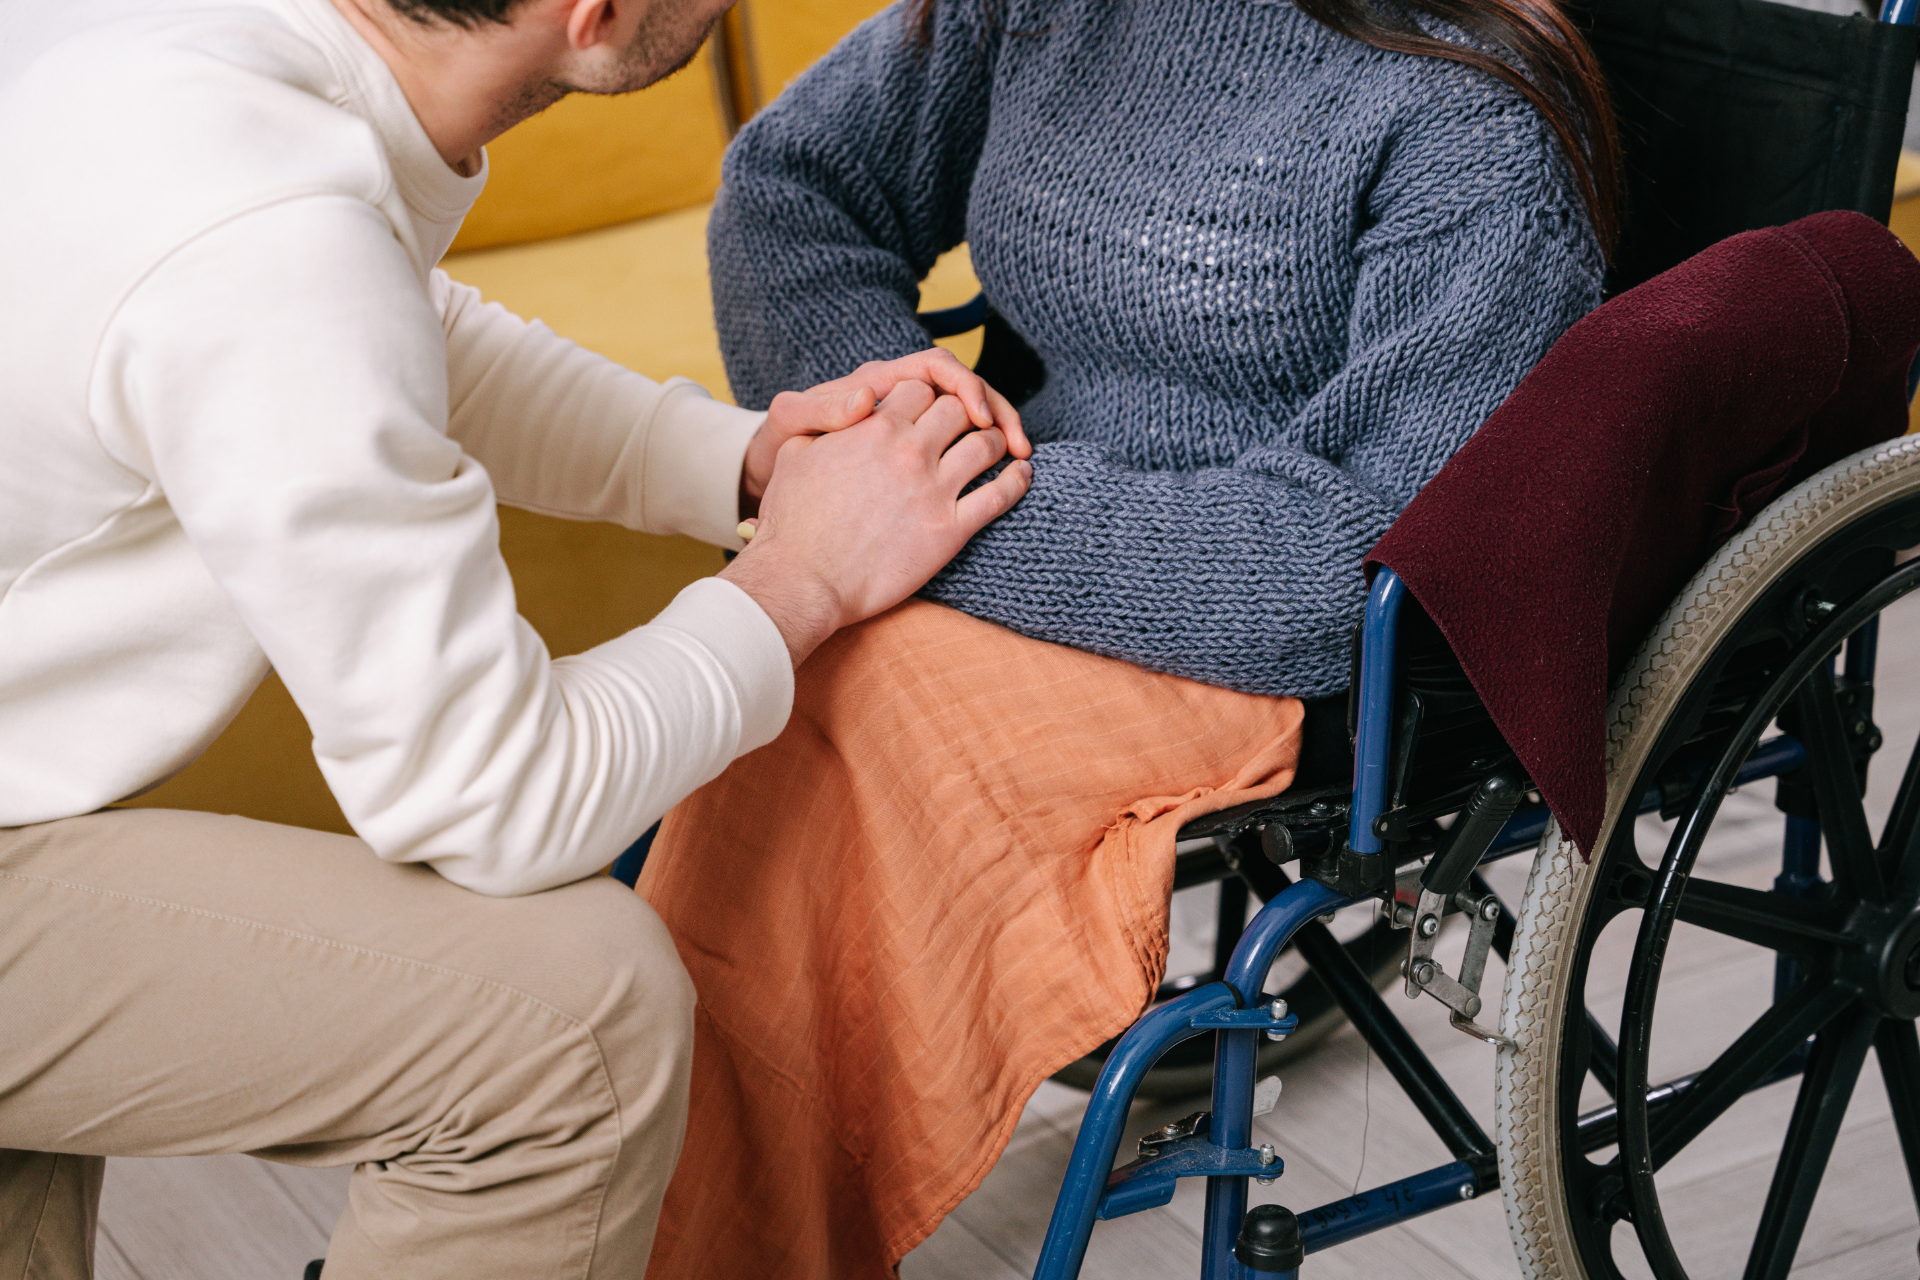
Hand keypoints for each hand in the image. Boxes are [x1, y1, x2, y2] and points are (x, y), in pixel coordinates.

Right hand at [720, 380, 1032, 666]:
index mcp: (874, 427)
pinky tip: (1023, 472)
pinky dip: (1017, 479)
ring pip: (987, 445)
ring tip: (1001, 444)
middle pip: (959, 409)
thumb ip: (825, 423)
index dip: (928, 395)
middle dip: (966, 412)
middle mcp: (910, 451)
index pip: (921, 388)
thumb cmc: (792, 522)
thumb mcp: (795, 454)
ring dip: (998, 439)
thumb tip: (848, 411)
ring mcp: (934, 490)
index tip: (932, 409)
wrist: (803, 580)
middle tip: (972, 423)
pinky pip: (1000, 495)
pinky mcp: (950, 531)